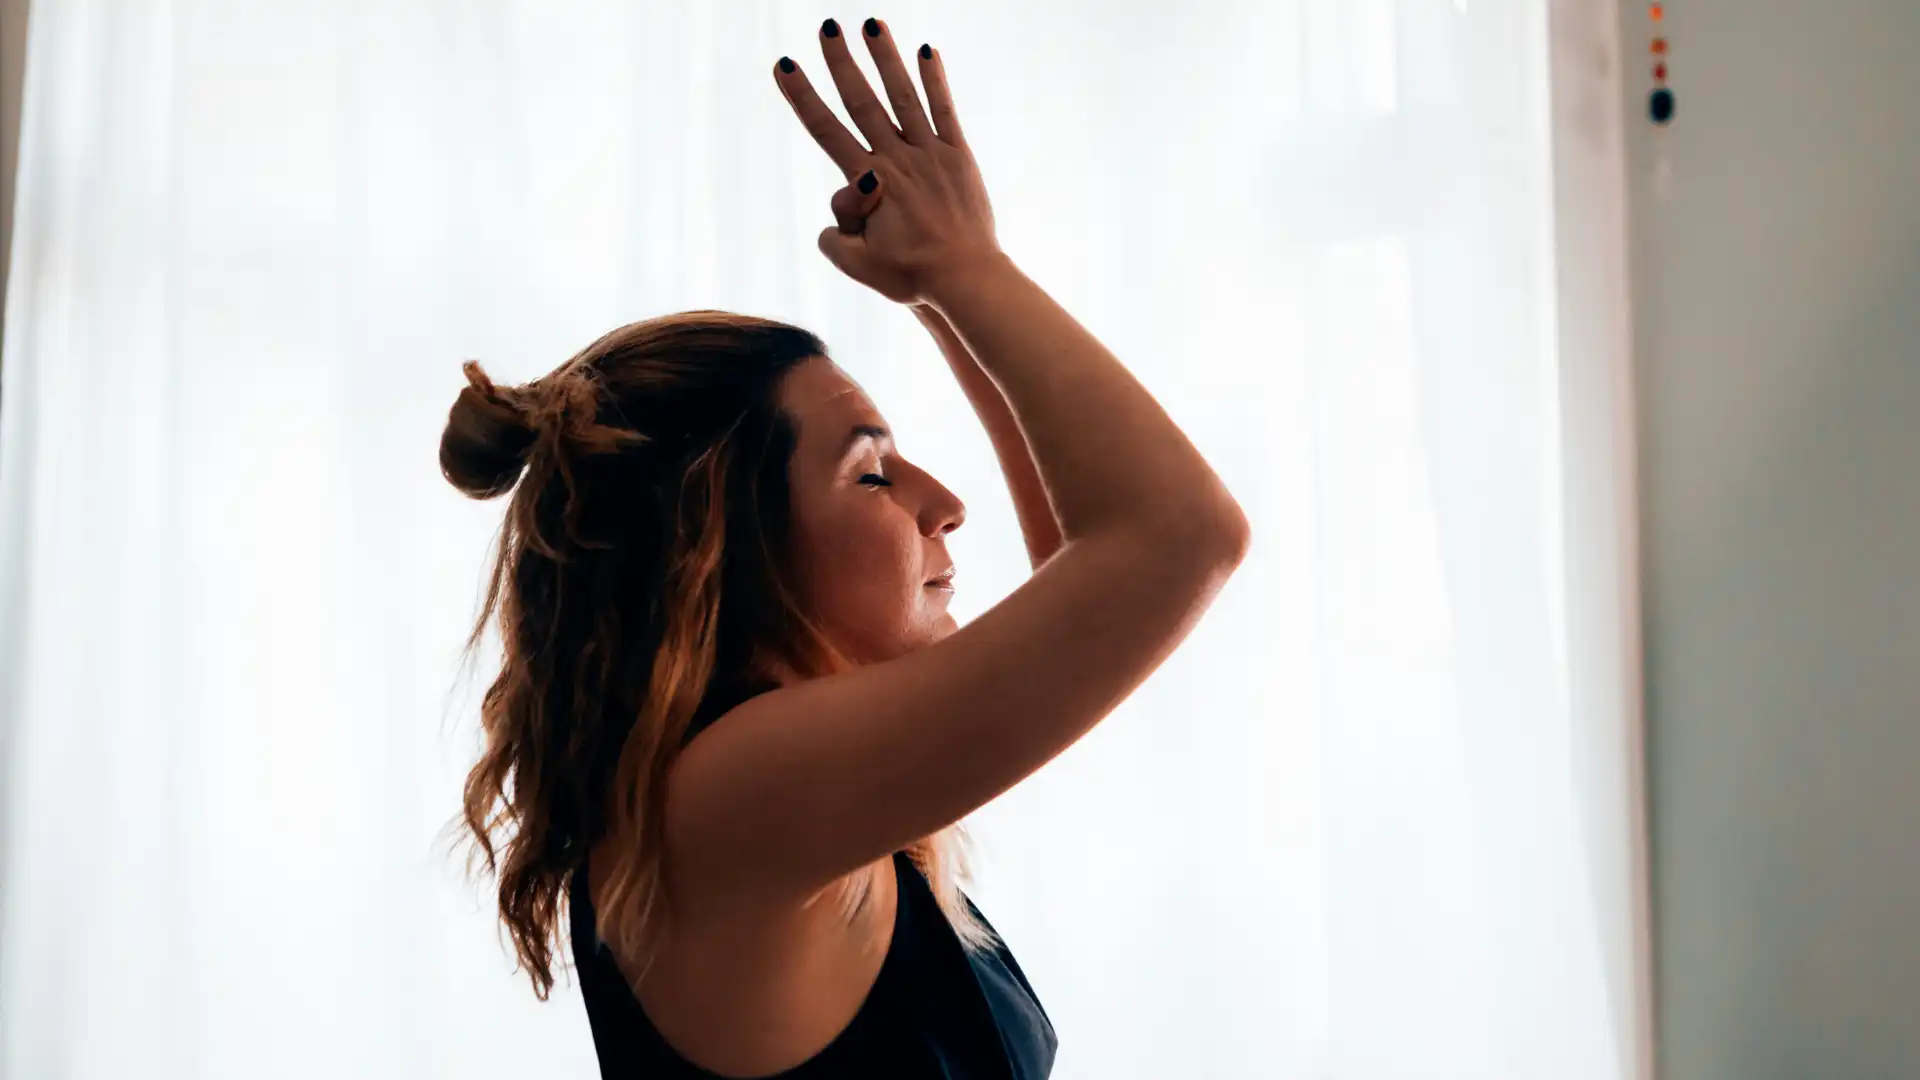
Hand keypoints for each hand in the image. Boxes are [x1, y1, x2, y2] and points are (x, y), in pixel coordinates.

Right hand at [775, 19, 1001, 304]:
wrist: (968, 279)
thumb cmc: (912, 276)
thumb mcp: (858, 265)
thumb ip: (833, 237)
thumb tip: (835, 213)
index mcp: (870, 182)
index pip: (827, 131)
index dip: (803, 96)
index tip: (786, 65)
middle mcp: (898, 159)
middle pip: (862, 102)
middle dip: (842, 62)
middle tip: (827, 28)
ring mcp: (930, 154)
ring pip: (904, 96)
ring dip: (887, 58)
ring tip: (872, 23)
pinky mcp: (958, 158)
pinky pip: (945, 112)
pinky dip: (936, 81)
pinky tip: (927, 52)